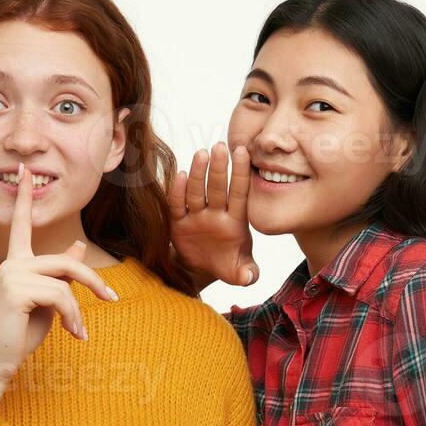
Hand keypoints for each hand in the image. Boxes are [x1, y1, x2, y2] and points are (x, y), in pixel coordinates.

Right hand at [0, 162, 118, 377]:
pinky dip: (73, 317)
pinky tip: (71, 335)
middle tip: (111, 300)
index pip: (22, 225)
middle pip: (66, 261)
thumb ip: (61, 274)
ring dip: (79, 310)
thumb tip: (78, 246)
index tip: (26, 172)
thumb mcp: (48, 301)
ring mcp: (11, 274)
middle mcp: (12, 263)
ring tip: (78, 332)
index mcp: (16, 263)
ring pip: (66, 281)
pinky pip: (61, 296)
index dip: (25, 198)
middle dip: (93, 281)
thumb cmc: (21, 332)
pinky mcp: (16, 290)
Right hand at [167, 141, 257, 289]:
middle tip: (219, 147)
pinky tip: (179, 176)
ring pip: (198, 192)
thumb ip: (247, 274)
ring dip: (198, 174)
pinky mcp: (180, 222)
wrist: (203, 269)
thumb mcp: (239, 272)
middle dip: (219, 168)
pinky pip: (178, 205)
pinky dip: (177, 192)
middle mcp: (217, 214)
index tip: (243, 151)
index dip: (241, 174)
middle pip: (218, 188)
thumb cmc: (227, 265)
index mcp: (235, 221)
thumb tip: (248, 278)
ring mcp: (198, 216)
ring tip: (200, 154)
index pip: (239, 193)